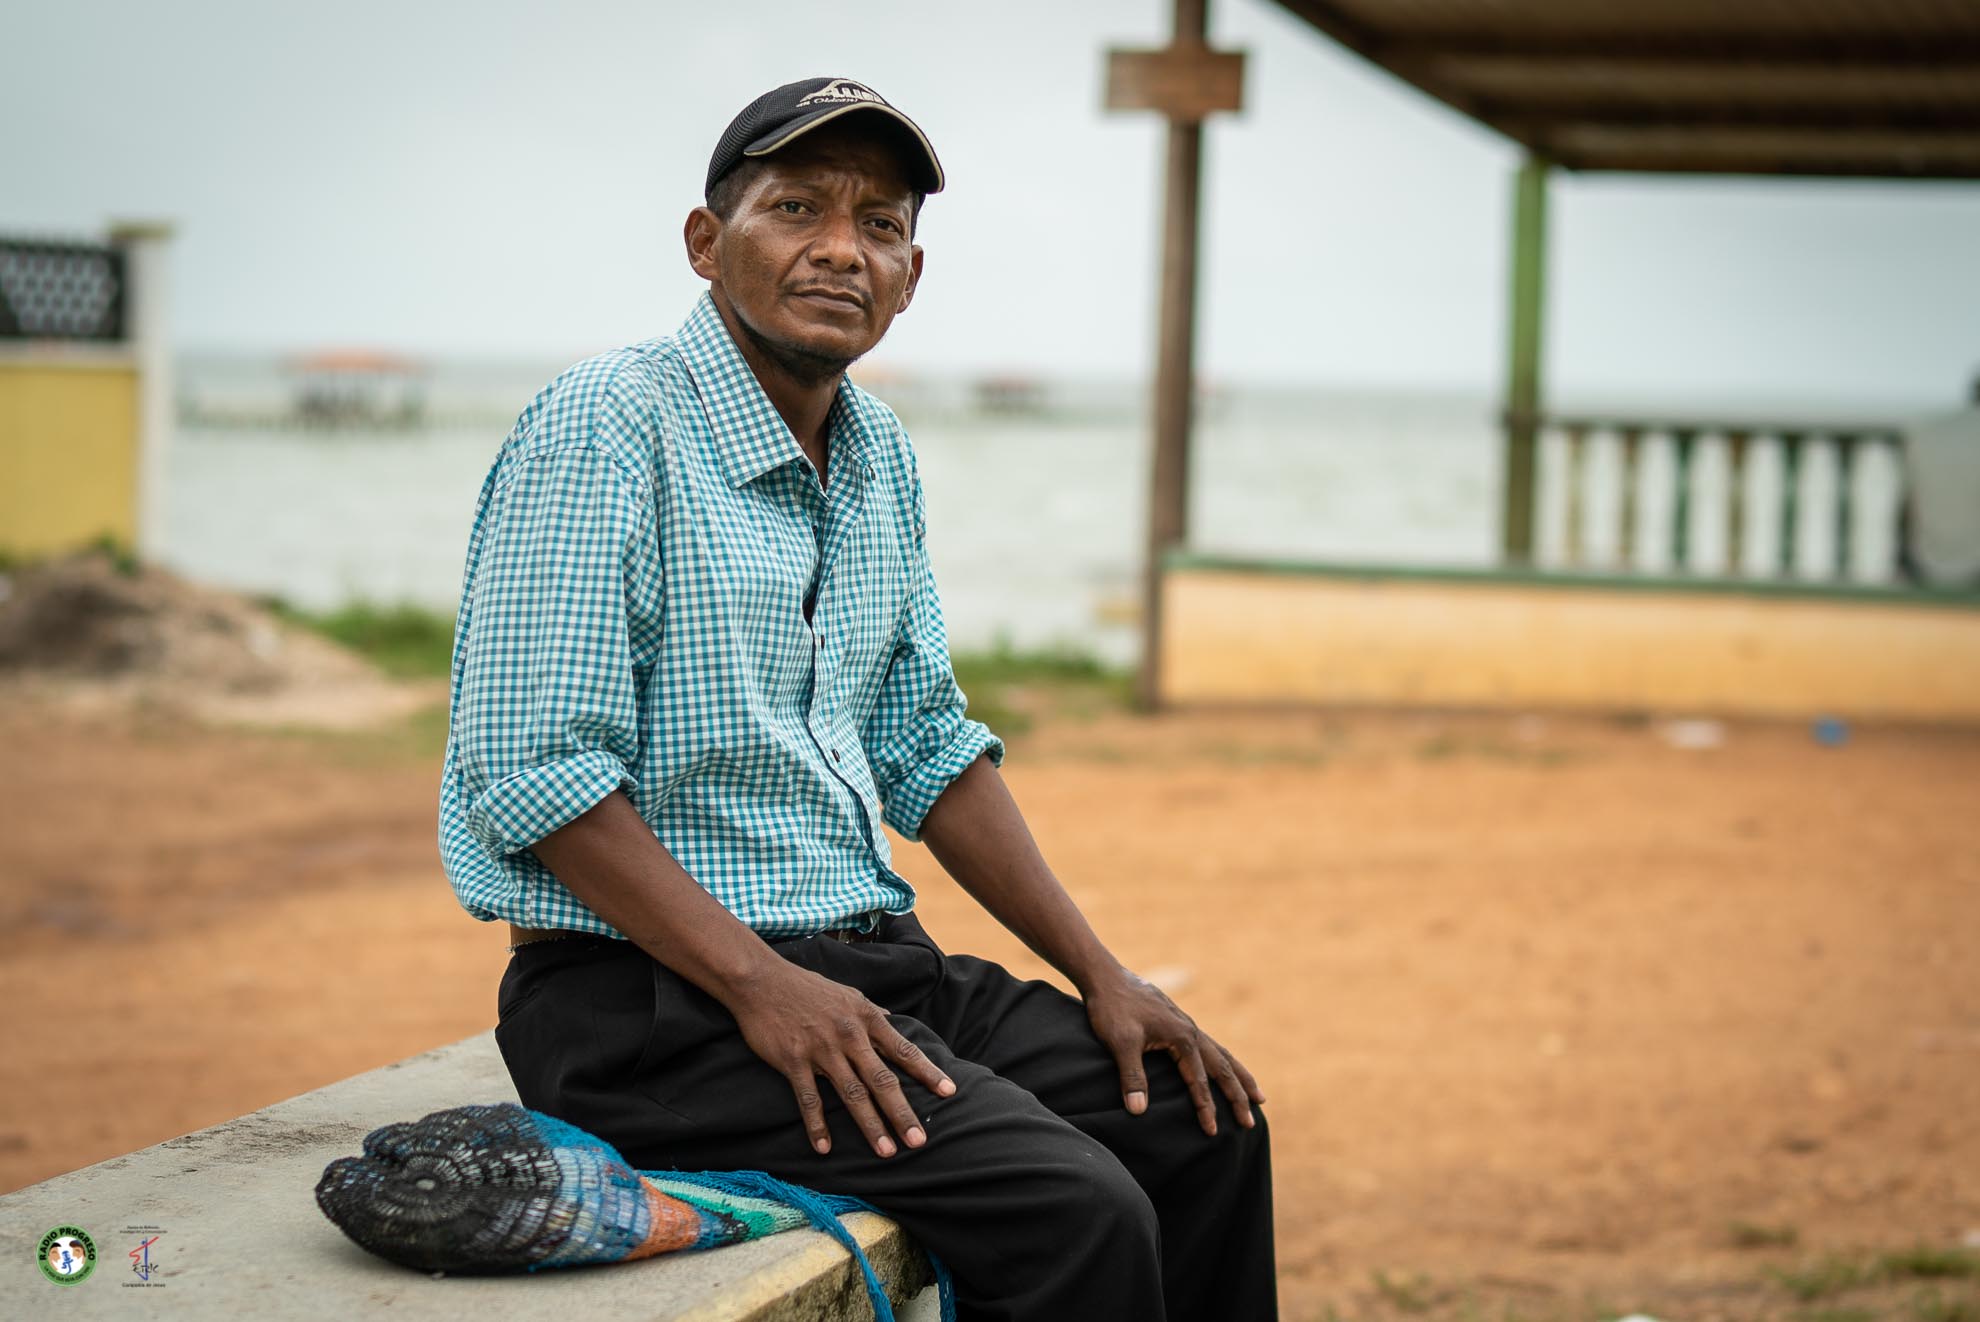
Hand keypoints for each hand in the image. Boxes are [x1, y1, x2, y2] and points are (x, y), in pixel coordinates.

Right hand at [728, 959, 957, 1157]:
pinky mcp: (793, 1060)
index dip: (927, 1072)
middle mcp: (849, 1035)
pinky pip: (809, 1098)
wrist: (761, 980)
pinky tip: (824, 1148)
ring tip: (886, 1151)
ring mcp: (821, 1049)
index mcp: (865, 1018)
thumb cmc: (806, 987)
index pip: (903, 1050)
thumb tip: (892, 1019)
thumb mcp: (847, 993)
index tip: (949, 1092)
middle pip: (881, 1079)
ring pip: (851, 1093)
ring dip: (870, 1125)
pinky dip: (817, 1125)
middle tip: (918, 1141)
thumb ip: (871, 1011)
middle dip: (902, 1112)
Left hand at [1083, 969, 1264, 1136]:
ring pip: (1222, 1056)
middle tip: (1250, 1123)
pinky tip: (1223, 1069)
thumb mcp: (1120, 1042)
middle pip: (1223, 1068)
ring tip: (1259, 1098)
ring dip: (1240, 1078)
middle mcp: (1191, 1031)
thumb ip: (1132, 1076)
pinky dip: (1224, 1063)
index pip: (1199, 1081)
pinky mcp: (1178, 1023)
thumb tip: (1139, 1111)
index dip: (1206, 1108)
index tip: (1212, 1132)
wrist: (1106, 978)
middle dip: (1238, 1096)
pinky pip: (1210, 1047)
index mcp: (1182, 1037)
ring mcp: (1187, 1025)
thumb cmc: (1112, 1009)